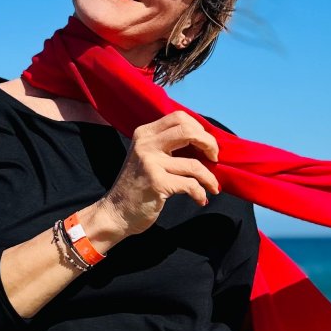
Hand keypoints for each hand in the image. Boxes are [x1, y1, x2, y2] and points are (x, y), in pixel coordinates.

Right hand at [101, 111, 220, 235]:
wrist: (116, 213)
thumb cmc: (137, 186)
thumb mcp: (147, 157)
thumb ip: (167, 145)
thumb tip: (204, 141)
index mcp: (145, 134)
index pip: (179, 117)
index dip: (199, 129)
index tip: (206, 145)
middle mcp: (146, 144)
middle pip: (188, 131)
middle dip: (209, 144)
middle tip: (215, 158)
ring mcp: (151, 163)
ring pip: (194, 164)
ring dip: (210, 178)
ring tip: (213, 186)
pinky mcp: (157, 183)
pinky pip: (191, 185)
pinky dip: (200, 193)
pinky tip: (201, 199)